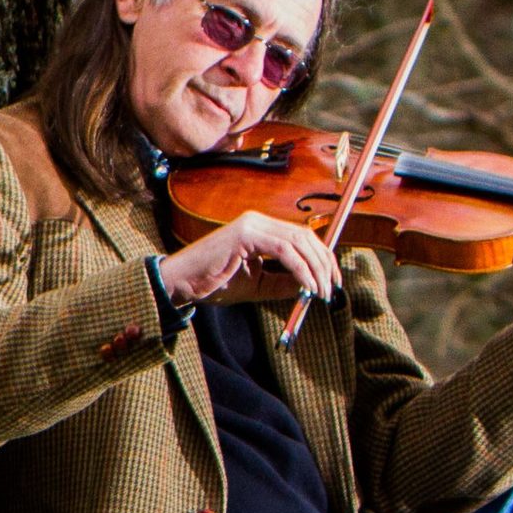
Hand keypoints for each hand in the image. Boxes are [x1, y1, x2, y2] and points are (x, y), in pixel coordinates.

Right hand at [159, 210, 339, 310]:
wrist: (180, 284)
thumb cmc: (212, 284)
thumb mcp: (256, 285)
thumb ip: (283, 282)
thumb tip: (312, 285)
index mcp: (260, 228)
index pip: (301, 236)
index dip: (322, 257)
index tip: (331, 280)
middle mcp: (257, 221)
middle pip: (305, 236)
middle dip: (324, 263)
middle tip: (331, 288)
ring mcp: (251, 225)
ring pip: (298, 241)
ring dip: (315, 268)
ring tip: (320, 291)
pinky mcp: (245, 234)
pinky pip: (283, 250)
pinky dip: (300, 269)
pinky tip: (306, 286)